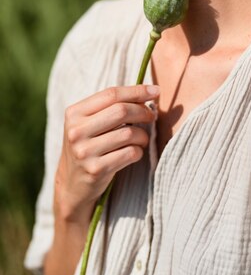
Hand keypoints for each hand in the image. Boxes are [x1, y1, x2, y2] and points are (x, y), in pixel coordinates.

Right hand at [54, 84, 158, 223]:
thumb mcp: (88, 122)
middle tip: (151, 115)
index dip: (137, 91)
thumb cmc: (88, 145)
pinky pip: (130, 153)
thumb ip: (110, 106)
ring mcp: (85, 152)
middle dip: (143, 111)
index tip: (156, 91)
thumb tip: (149, 91)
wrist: (71, 184)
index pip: (111, 94)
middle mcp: (76, 131)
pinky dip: (139, 151)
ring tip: (142, 138)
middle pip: (121, 111)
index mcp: (74, 113)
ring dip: (143, 135)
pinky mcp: (96, 170)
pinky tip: (135, 152)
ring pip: (129, 133)